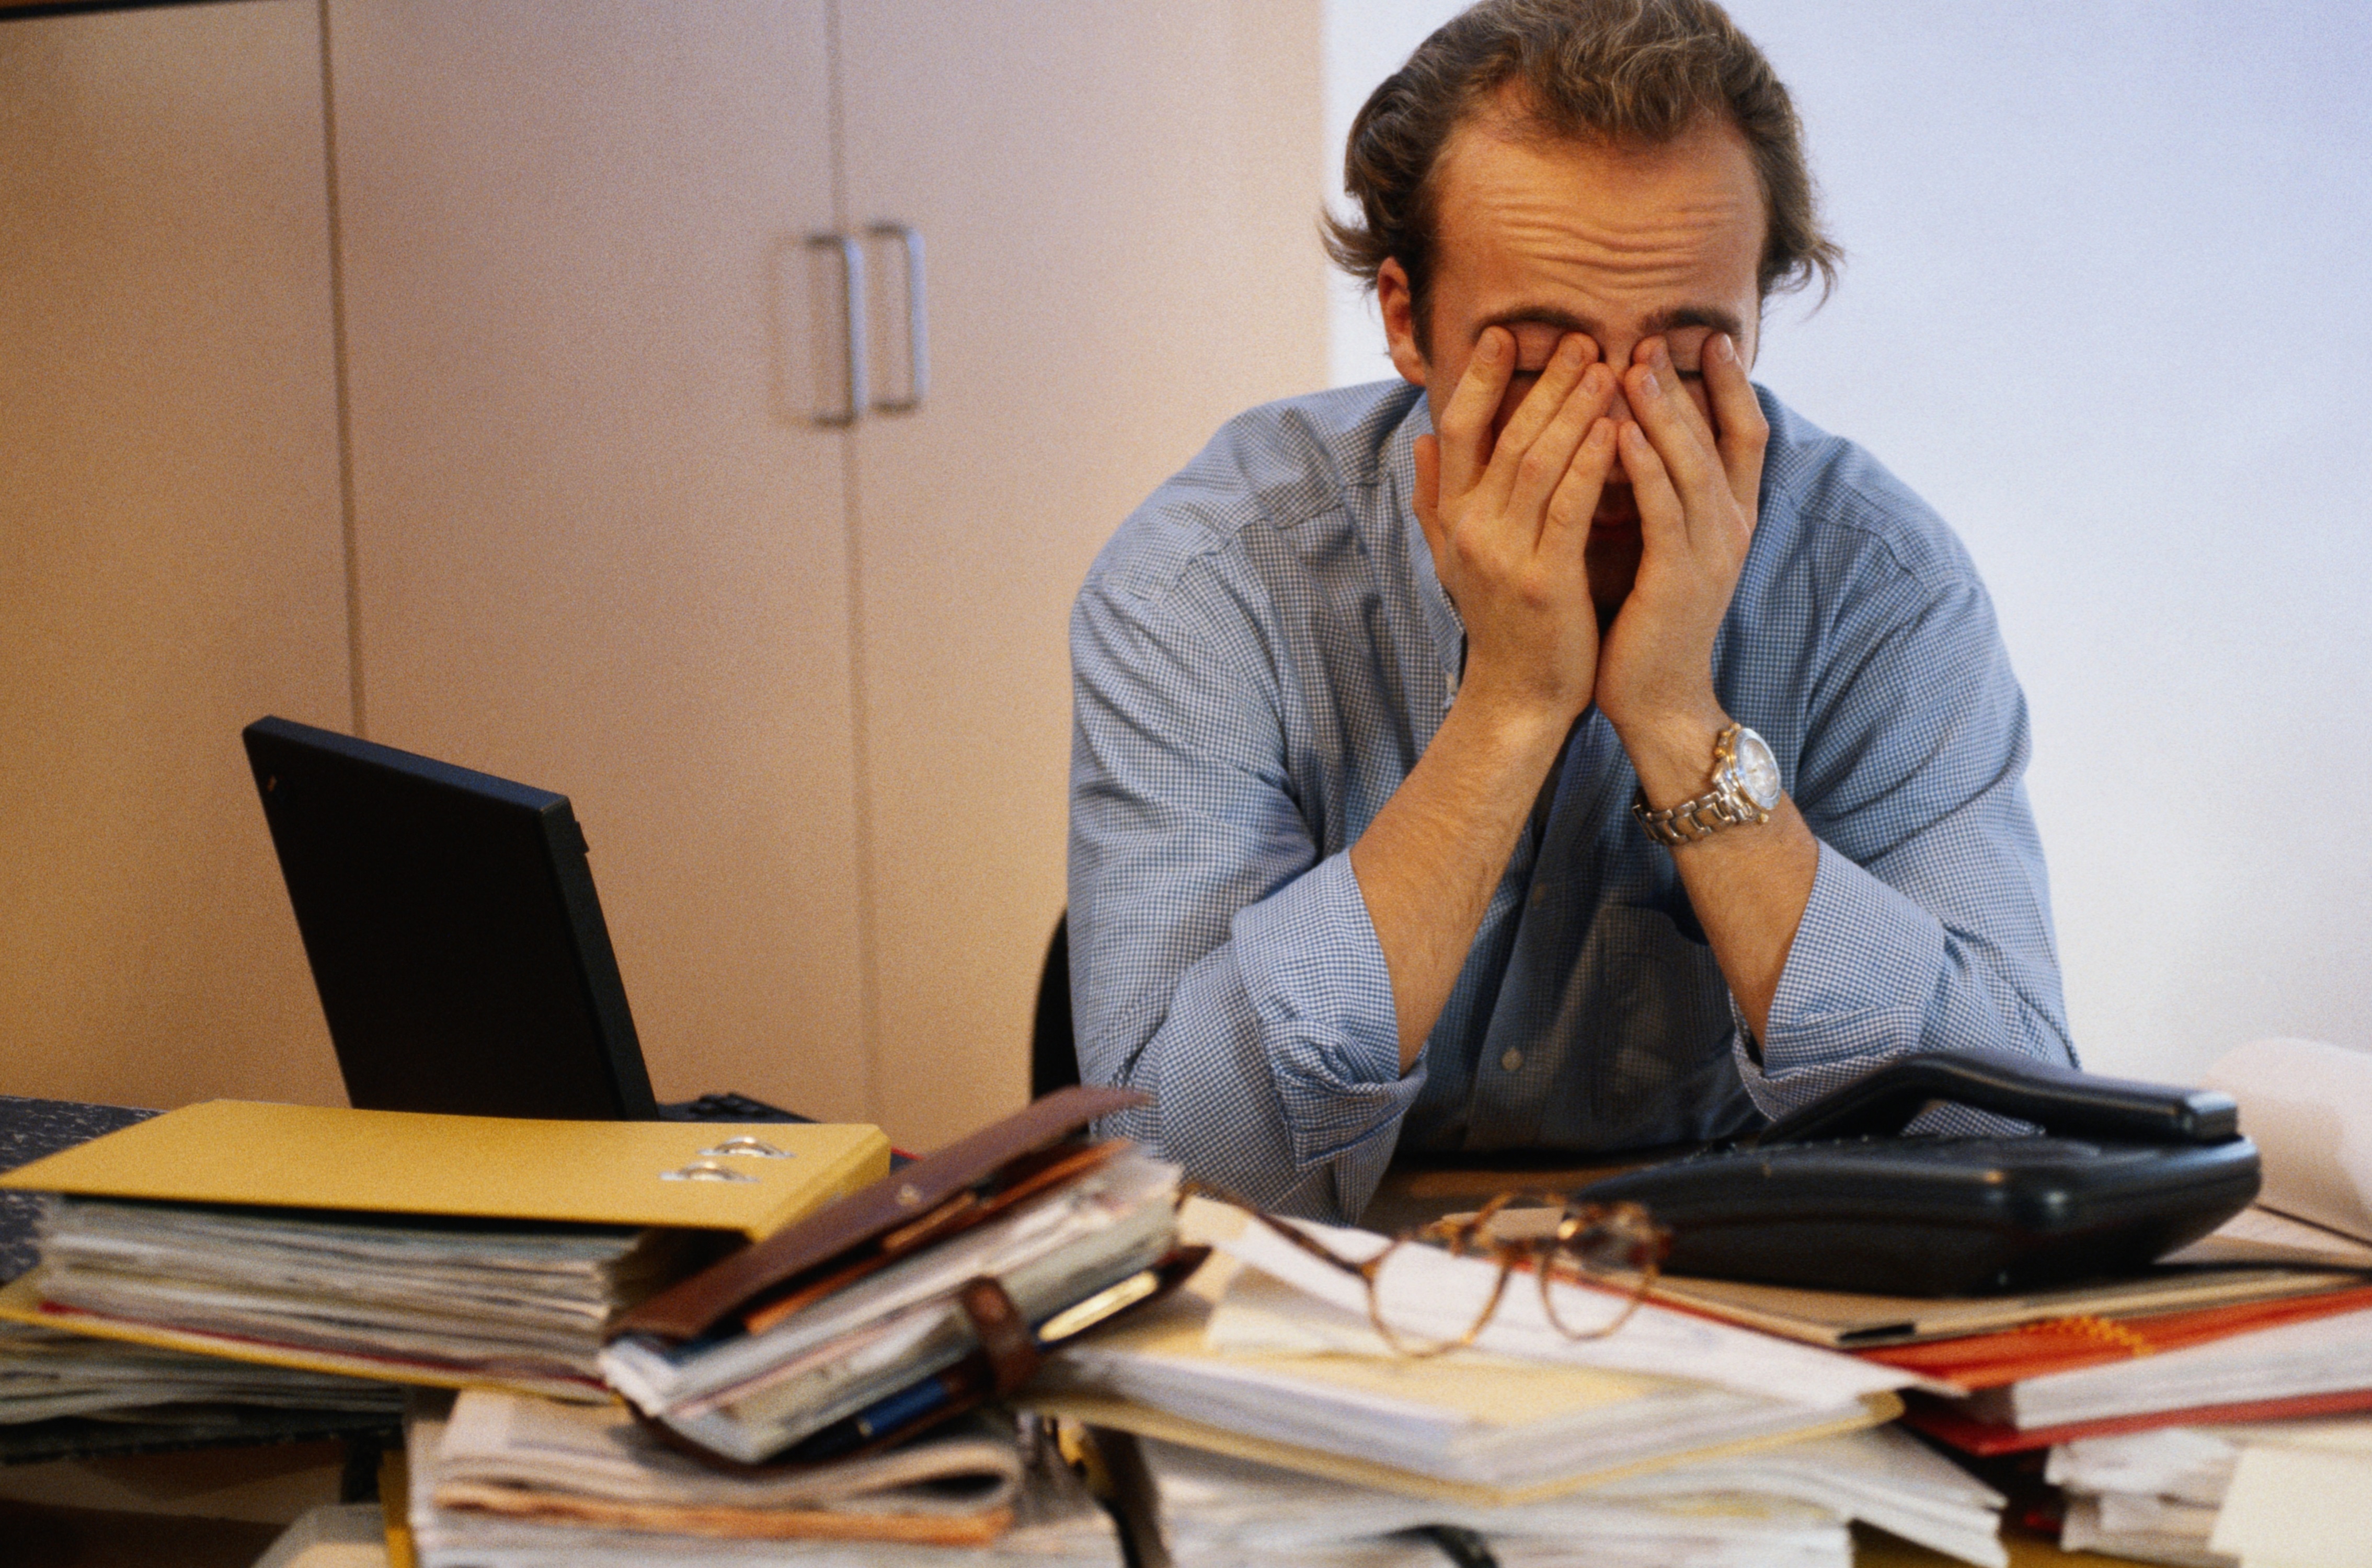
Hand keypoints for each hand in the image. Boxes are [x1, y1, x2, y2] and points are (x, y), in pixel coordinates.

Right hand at [1412, 326, 1621, 728]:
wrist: (1518, 698)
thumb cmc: (1500, 623)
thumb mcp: (1454, 559)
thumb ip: (1435, 499)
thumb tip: (1422, 441)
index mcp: (1453, 518)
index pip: (1459, 431)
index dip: (1477, 378)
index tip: (1503, 334)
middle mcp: (1471, 531)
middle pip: (1507, 436)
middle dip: (1544, 383)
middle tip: (1580, 337)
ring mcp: (1505, 556)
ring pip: (1540, 462)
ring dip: (1575, 410)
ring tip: (1607, 367)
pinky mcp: (1546, 581)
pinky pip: (1571, 507)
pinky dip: (1593, 463)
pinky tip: (1619, 428)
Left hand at [1595, 331, 1768, 785]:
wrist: (1656, 701)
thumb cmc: (1647, 622)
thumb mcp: (1659, 547)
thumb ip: (1657, 495)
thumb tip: (1632, 436)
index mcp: (1729, 518)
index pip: (1742, 433)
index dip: (1729, 385)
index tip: (1708, 338)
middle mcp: (1731, 527)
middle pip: (1718, 435)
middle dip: (1685, 384)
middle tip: (1651, 336)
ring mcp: (1710, 552)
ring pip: (1691, 464)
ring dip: (1663, 412)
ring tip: (1633, 365)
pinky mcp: (1679, 578)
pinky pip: (1663, 510)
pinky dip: (1642, 467)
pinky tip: (1617, 431)